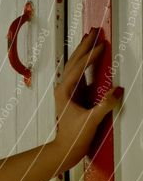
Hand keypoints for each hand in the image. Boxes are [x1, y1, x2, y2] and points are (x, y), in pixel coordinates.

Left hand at [52, 27, 123, 172]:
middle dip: (84, 46)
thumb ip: (104, 106)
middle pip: (74, 61)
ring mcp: (66, 91)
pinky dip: (84, 63)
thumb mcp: (91, 121)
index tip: (101, 44)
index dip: (91, 55)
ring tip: (90, 39)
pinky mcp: (71, 95)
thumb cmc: (74, 136)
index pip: (79, 68)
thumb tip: (117, 90)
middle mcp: (63, 88)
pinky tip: (88, 59)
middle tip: (93, 31)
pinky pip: (78, 73)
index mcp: (65, 91)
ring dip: (83, 52)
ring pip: (74, 66)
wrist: (65, 148)